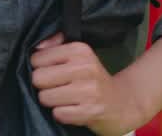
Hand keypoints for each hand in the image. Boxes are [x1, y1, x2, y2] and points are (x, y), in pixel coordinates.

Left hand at [30, 33, 144, 135]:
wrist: (124, 103)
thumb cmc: (92, 78)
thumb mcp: (79, 56)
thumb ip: (56, 46)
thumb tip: (38, 46)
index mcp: (79, 50)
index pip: (37, 59)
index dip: (40, 69)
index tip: (54, 73)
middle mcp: (84, 67)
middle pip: (38, 78)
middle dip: (43, 86)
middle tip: (58, 88)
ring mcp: (89, 90)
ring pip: (45, 97)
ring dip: (52, 102)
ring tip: (66, 99)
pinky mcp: (91, 111)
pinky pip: (58, 114)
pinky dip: (62, 115)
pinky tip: (73, 110)